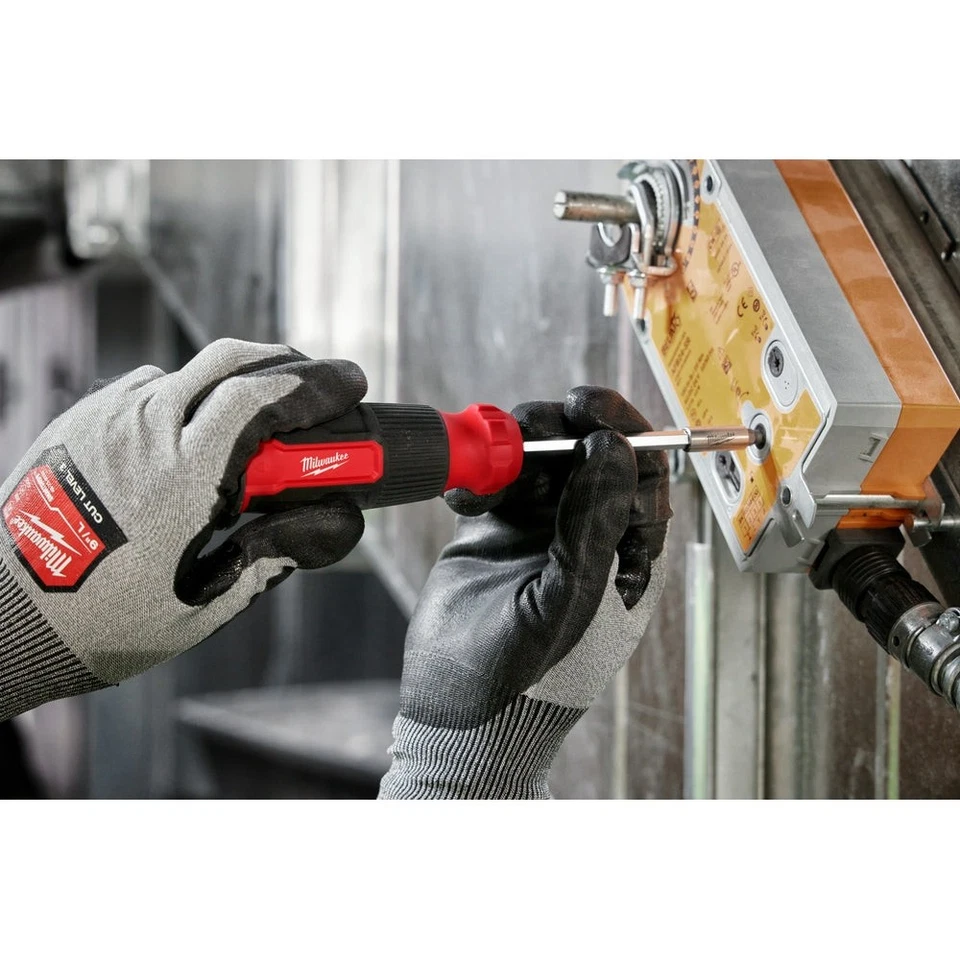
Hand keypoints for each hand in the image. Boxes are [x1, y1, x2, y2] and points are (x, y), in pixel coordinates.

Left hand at [0, 339, 366, 720]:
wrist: (3, 620)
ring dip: (233, 385)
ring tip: (253, 428)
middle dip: (286, 366)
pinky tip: (188, 441)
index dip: (316, 384)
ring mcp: (103, 418)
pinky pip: (144, 389)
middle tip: (316, 389)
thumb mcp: (202, 602)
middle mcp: (139, 430)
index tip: (351, 386)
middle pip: (231, 359)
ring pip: (187, 372)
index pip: (259, 396)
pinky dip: (182, 400)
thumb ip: (273, 556)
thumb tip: (332, 522)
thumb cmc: (100, 620)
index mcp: (179, 476)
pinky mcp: (78, 420)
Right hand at [379, 386, 671, 798]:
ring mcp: (541, 529)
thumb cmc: (531, 676)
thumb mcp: (570, 598)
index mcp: (627, 553)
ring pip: (542, 459)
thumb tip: (612, 449)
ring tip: (492, 458)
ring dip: (518, 446)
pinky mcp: (496, 530)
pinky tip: (465, 500)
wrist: (459, 709)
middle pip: (589, 453)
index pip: (643, 472)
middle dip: (561, 430)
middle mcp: (588, 533)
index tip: (585, 407)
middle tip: (531, 424)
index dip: (621, 429)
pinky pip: (497, 480)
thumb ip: (593, 523)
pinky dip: (480, 474)